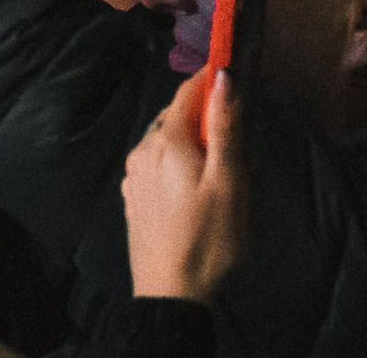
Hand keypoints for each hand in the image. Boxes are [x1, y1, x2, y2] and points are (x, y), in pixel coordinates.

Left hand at [123, 69, 245, 303]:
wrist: (170, 294)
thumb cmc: (209, 239)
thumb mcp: (229, 182)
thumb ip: (225, 128)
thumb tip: (223, 77)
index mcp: (167, 141)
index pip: (187, 92)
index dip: (210, 79)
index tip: (230, 72)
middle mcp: (142, 149)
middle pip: (174, 115)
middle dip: (202, 115)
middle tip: (234, 133)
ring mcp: (133, 174)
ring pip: (164, 140)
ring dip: (189, 141)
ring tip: (217, 166)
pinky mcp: (132, 196)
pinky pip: (156, 164)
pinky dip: (176, 162)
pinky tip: (193, 188)